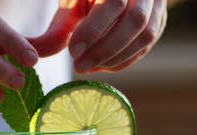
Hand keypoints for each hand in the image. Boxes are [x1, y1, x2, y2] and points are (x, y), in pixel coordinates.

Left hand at [29, 0, 166, 72]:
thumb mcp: (72, 3)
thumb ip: (59, 28)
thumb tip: (37, 55)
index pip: (113, 3)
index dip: (93, 30)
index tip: (72, 51)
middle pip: (135, 22)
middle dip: (104, 49)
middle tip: (79, 67)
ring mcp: (157, 4)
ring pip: (145, 36)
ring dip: (115, 58)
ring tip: (88, 67)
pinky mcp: (160, 21)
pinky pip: (147, 46)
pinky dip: (124, 60)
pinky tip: (103, 66)